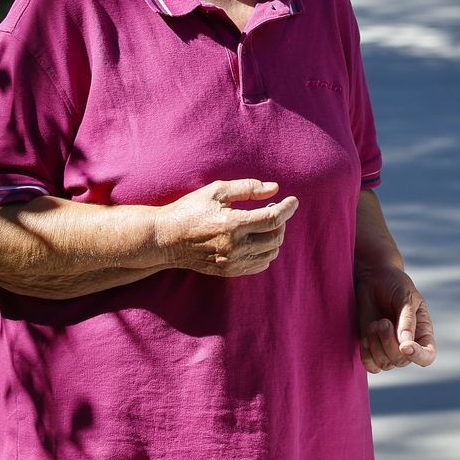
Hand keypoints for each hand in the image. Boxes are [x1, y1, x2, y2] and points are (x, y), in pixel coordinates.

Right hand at [155, 179, 298, 276]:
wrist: (165, 239)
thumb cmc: (189, 210)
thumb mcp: (216, 191)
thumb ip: (247, 188)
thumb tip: (274, 189)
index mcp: (233, 224)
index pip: (273, 219)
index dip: (288, 208)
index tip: (293, 200)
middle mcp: (235, 246)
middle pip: (276, 237)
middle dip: (281, 222)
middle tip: (272, 211)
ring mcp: (232, 261)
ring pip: (271, 253)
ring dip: (274, 237)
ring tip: (264, 225)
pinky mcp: (228, 271)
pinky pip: (259, 265)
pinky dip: (265, 252)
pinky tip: (257, 240)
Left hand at [356, 263, 435, 372]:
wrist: (373, 279)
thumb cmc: (394, 285)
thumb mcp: (405, 297)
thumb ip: (407, 320)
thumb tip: (405, 344)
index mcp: (423, 332)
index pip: (427, 356)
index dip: (418, 356)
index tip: (405, 346)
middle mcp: (407, 345)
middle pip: (402, 361)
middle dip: (389, 343)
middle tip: (382, 322)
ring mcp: (389, 349)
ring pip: (385, 364)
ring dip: (376, 344)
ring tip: (375, 324)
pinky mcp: (372, 349)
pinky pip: (371, 366)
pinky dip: (367, 353)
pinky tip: (366, 335)